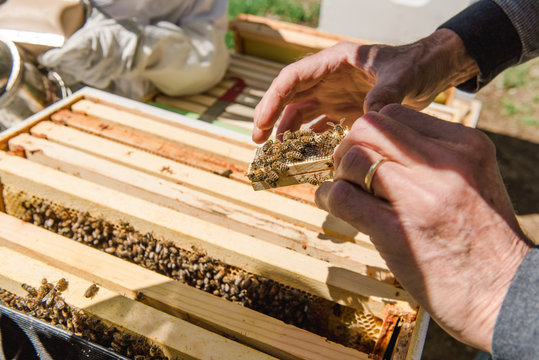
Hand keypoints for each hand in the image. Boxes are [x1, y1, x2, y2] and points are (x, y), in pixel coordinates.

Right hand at [252, 29, 478, 142]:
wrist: (431, 73)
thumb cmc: (416, 65)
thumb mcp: (402, 76)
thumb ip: (385, 94)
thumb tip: (368, 118)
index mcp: (334, 63)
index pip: (292, 79)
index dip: (272, 100)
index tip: (261, 123)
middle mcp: (328, 79)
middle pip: (290, 98)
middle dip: (271, 118)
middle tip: (260, 143)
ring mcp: (335, 96)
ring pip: (302, 115)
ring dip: (289, 133)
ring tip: (281, 156)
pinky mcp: (345, 112)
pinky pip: (321, 128)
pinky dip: (312, 143)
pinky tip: (309, 159)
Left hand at [315, 105, 530, 351]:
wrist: (506, 294)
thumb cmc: (485, 240)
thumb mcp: (472, 181)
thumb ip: (433, 158)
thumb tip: (378, 147)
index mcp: (465, 145)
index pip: (396, 114)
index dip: (372, 133)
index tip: (368, 153)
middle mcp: (445, 163)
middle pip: (370, 127)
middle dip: (349, 145)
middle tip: (348, 169)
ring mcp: (421, 197)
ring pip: (354, 158)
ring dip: (339, 173)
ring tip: (344, 190)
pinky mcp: (398, 232)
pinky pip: (343, 196)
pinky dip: (328, 196)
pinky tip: (332, 204)